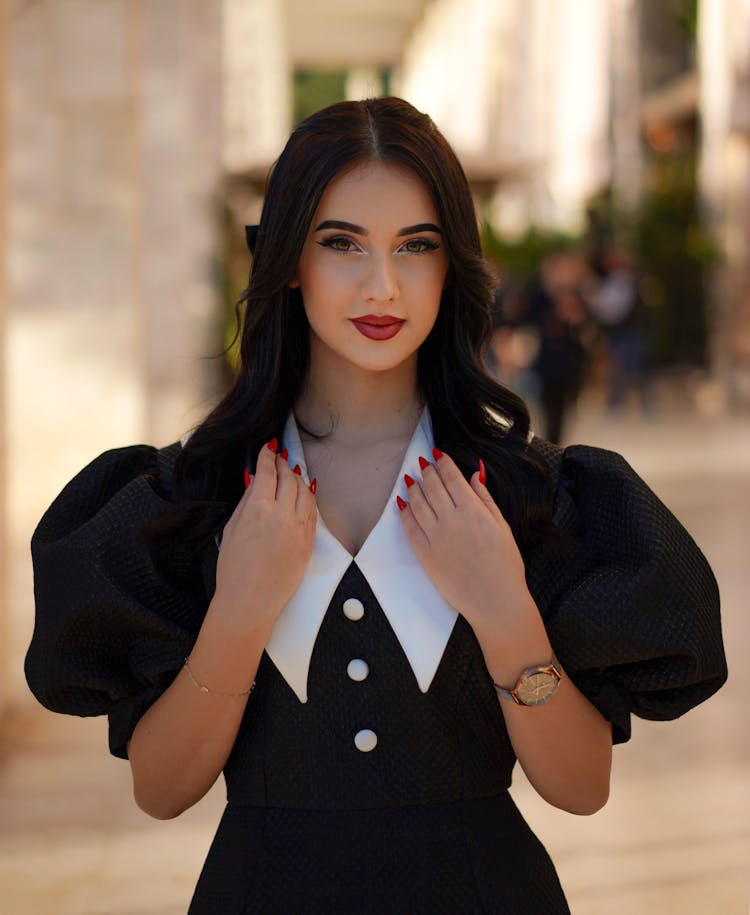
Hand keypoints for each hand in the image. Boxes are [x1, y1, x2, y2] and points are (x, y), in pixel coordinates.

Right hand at [213, 441, 316, 630]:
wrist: (249, 601)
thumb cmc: (233, 568)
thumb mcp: (232, 528)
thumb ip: (247, 501)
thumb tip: (256, 478)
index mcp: (259, 509)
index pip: (268, 473)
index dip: (267, 457)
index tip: (267, 449)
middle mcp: (283, 515)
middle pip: (289, 479)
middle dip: (283, 464)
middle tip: (279, 456)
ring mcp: (299, 529)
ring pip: (305, 493)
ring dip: (298, 478)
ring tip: (292, 471)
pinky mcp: (309, 543)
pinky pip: (312, 512)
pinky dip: (309, 497)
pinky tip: (305, 491)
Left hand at [398, 451, 545, 661]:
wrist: (496, 601)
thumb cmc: (505, 566)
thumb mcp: (502, 527)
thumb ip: (485, 499)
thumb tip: (474, 474)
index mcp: (473, 511)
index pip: (452, 478)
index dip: (443, 463)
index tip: (437, 454)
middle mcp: (452, 520)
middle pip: (432, 487)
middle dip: (426, 472)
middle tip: (423, 464)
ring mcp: (436, 538)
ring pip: (418, 504)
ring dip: (413, 489)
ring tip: (411, 480)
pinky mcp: (425, 555)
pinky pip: (410, 528)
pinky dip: (404, 513)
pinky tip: (402, 504)